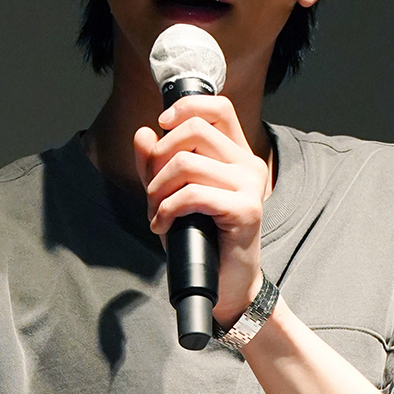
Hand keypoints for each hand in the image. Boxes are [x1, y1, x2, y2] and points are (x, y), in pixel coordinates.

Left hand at [135, 95, 268, 327]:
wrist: (228, 286)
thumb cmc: (202, 241)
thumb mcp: (171, 196)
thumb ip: (155, 165)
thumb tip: (142, 133)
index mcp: (237, 154)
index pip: (218, 107)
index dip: (185, 107)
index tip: (161, 126)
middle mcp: (249, 164)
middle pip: (194, 130)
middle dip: (159, 157)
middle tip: (152, 189)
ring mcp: (251, 186)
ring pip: (187, 162)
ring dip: (158, 189)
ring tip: (156, 212)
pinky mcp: (246, 209)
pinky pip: (193, 194)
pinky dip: (168, 208)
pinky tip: (163, 224)